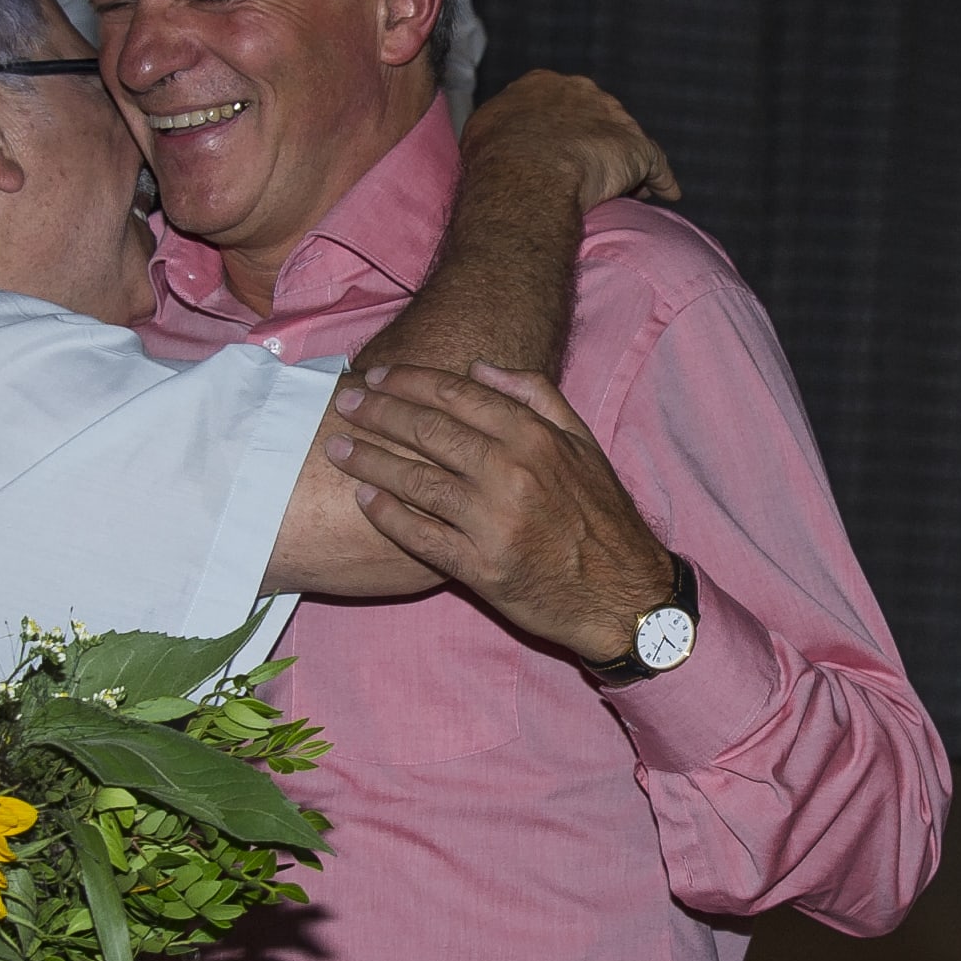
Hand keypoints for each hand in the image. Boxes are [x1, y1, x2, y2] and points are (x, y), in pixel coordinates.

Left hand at [325, 362, 675, 664]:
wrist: (624, 594)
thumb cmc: (599, 515)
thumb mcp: (583, 443)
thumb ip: (535, 396)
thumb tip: (478, 366)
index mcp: (534, 438)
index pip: (455, 395)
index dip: (409, 382)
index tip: (377, 376)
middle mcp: (511, 473)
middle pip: (427, 432)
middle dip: (378, 413)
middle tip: (345, 403)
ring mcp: (493, 522)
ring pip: (416, 481)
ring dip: (369, 461)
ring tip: (337, 447)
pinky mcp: (480, 567)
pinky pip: (420, 536)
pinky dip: (388, 515)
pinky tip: (362, 498)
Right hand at [460, 71, 678, 212]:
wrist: (527, 175)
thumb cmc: (494, 158)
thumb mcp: (479, 131)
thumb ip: (496, 127)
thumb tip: (497, 136)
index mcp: (542, 84)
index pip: (557, 101)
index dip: (558, 127)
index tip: (555, 150)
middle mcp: (582, 91)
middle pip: (596, 116)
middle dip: (595, 141)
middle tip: (589, 171)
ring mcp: (613, 117)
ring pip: (624, 142)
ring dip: (626, 164)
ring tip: (627, 192)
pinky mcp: (638, 148)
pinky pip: (655, 166)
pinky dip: (661, 180)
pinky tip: (666, 194)